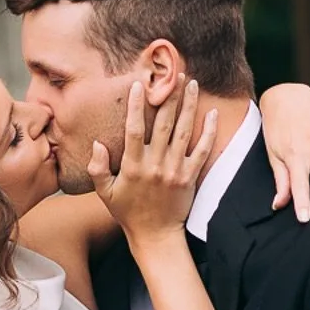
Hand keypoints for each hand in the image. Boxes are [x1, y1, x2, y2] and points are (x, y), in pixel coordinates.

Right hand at [87, 79, 217, 242]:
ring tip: (191, 83)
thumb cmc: (128, 212)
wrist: (156, 236)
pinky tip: (212, 113)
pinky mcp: (191, 177)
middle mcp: (155, 165)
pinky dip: (209, 131)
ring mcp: (175, 170)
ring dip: (188, 105)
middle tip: (173, 74)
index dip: (136, 107)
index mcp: (133, 166)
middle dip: (168, 96)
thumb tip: (97, 143)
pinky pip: (202, 150)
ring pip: (184, 132)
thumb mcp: (105, 193)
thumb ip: (98, 168)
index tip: (139, 85)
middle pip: (163, 124)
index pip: (134, 130)